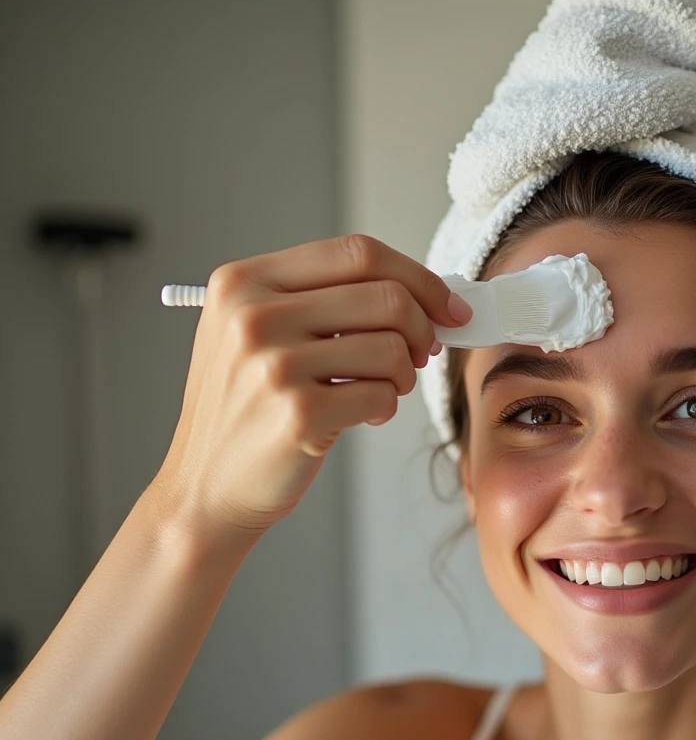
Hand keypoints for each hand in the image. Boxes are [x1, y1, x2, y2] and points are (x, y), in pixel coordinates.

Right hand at [150, 233, 471, 549]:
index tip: (447, 305)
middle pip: (386, 297)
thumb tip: (422, 295)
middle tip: (421, 354)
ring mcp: (274, 365)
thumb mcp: (257, 335)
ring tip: (381, 390)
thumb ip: (322, 302)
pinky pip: (383, 395)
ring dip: (403, 374)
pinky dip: (386, 407)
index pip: (357, 253)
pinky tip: (361, 415)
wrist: (204, 486)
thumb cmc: (244, 411)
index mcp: (243, 282)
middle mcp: (253, 315)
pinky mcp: (298, 414)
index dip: (418, 277)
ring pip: (392, 348)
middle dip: (423, 328)